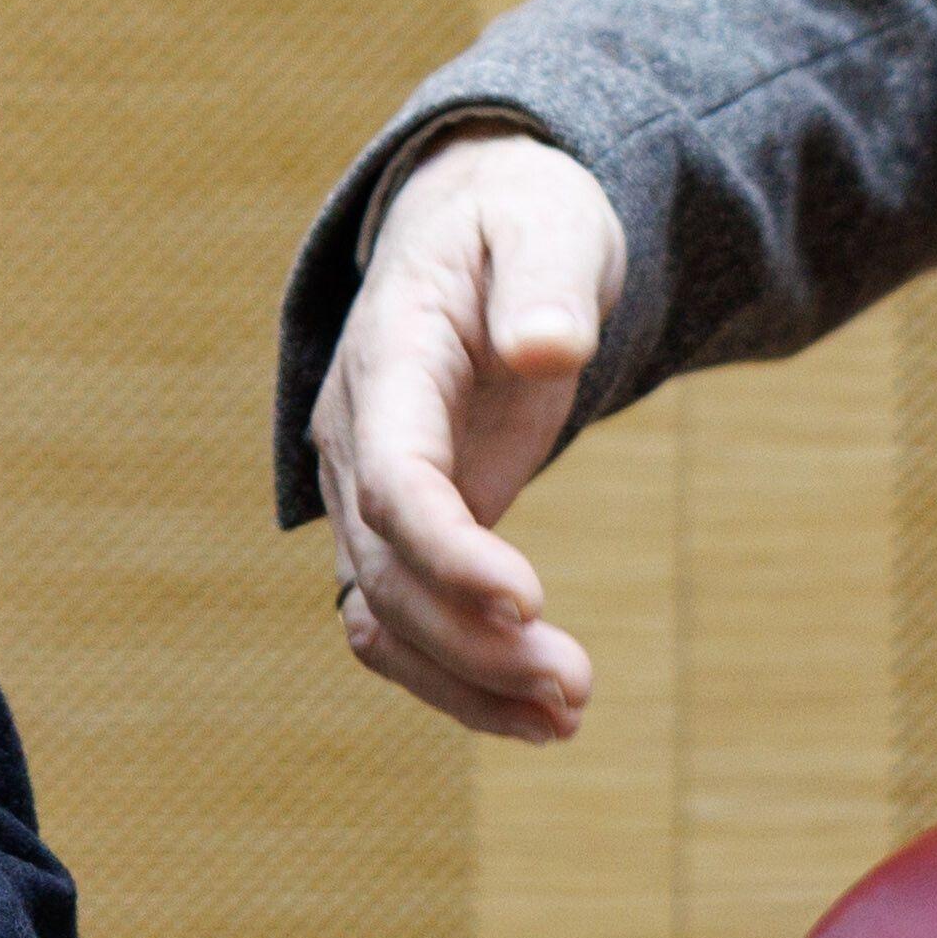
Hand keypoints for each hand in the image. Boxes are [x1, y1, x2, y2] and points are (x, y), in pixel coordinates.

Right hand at [312, 131, 619, 743]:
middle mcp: (358, 439)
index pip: (391, 479)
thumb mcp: (546, 220)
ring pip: (384, 618)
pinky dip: (459, 682)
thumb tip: (549, 351)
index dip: (448, 551)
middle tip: (578, 689)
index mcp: (387, 360)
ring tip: (568, 719)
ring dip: (467, 683)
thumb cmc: (521, 218)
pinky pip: (405, 626)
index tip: (529, 601)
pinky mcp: (408, 531)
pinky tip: (539, 718)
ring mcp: (372, 492)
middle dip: (473, 645)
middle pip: (385, 571)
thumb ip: (546, 281)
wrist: (484, 226)